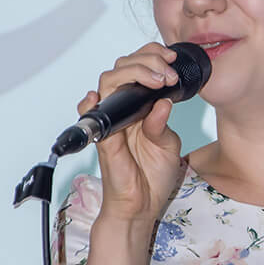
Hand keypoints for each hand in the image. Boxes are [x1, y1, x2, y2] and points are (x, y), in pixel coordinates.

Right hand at [78, 42, 185, 222]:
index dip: (153, 58)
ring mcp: (111, 122)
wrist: (142, 205)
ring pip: (108, 82)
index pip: (139, 69)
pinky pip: (90, 115)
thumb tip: (163, 101)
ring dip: (132, 73)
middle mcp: (124, 110)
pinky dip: (90, 103)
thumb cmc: (153, 176)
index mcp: (140, 107)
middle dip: (147, 60)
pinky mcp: (104, 138)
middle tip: (167, 71)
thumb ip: (162, 123)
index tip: (172, 62)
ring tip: (155, 79)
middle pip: (122, 67)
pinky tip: (98, 97)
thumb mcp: (167, 145)